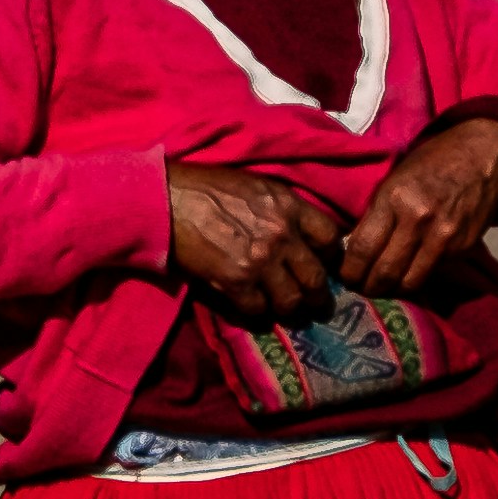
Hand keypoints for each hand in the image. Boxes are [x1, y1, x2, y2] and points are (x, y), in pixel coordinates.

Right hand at [165, 160, 344, 319]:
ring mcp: (260, 261)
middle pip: (316, 278)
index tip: (325, 264)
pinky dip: (257, 313)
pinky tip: (252, 307)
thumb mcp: (256, 186)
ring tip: (283, 309)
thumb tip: (300, 230)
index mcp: (289, 206)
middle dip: (318, 296)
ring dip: (288, 308)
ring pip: (291, 300)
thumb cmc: (207, 187)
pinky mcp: (235, 282)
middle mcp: (282, 234)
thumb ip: (283, 208)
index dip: (330, 255)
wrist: (167, 200)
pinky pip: (258, 310)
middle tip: (316, 304)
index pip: (330, 238)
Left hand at [337, 113, 497, 297]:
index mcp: (394, 197)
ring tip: (384, 286)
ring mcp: (443, 237)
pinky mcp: (462, 249)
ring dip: (392, 289)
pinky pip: (431, 274)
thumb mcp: (395, 178)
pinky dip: (417, 278)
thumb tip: (353, 248)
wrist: (483, 159)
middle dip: (368, 287)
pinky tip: (409, 272)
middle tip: (362, 287)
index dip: (350, 271)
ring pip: (408, 282)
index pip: (363, 248)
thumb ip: (376, 213)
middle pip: (384, 273)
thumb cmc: (432, 163)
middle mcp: (418, 220)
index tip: (346, 276)